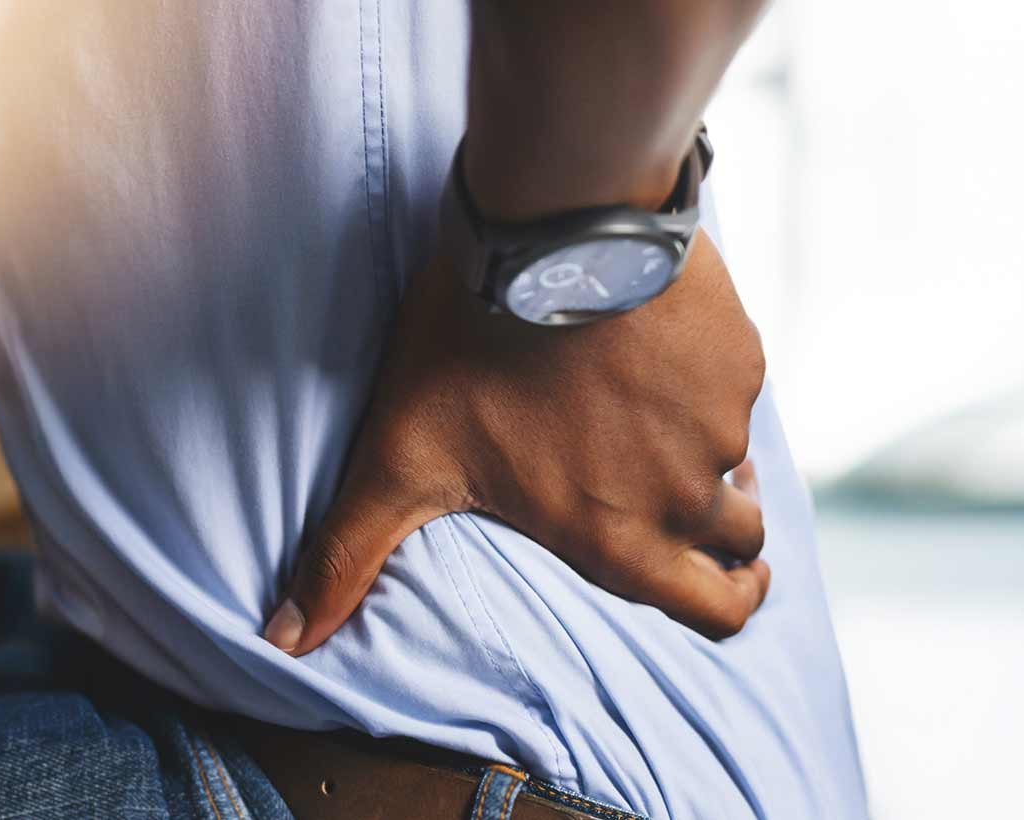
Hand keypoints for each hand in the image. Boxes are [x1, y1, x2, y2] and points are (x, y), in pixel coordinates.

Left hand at [263, 230, 769, 653]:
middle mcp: (687, 496)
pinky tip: (656, 354)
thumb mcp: (399, 459)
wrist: (549, 226)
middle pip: (742, 545)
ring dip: (712, 455)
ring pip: (740, 461)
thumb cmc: (470, 349)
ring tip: (653, 421)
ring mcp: (723, 423)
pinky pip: (738, 386)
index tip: (720, 588)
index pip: (718, 613)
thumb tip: (281, 643)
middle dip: (727, 540)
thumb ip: (347, 557)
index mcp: (621, 541)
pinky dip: (709, 383)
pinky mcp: (739, 353)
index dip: (725, 605)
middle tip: (692, 508)